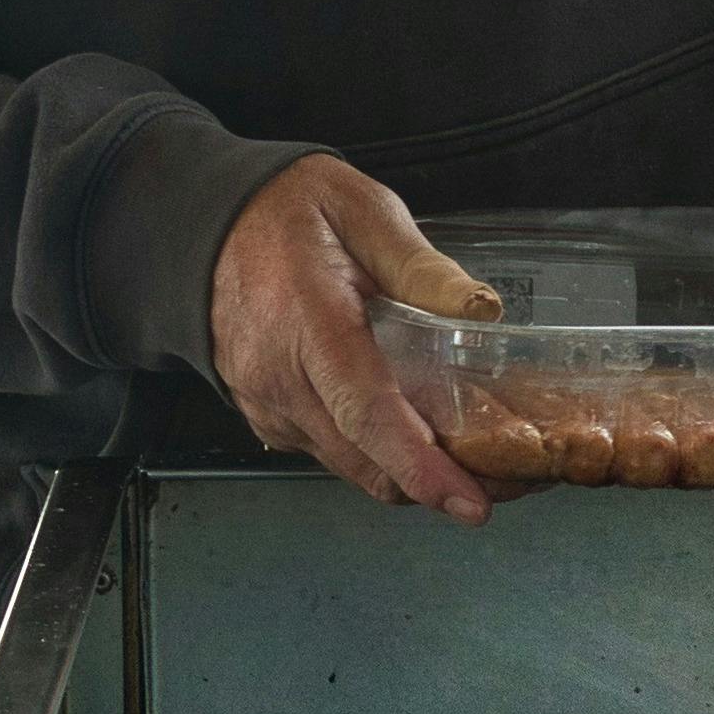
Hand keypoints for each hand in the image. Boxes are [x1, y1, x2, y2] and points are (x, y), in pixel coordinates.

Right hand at [208, 154, 496, 520]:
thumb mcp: (363, 212)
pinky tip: (415, 435)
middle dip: (441, 486)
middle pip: (368, 463)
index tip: (467, 501)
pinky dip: (378, 457)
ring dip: (412, 476)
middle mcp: (281, 378)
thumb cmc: (282, 213)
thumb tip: (481, 311)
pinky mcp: (268, 417)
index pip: (368, 414)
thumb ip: (423, 267)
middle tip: (507, 478)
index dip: (421, 467)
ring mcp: (269, 406)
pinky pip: (332, 453)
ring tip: (474, 459)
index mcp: (309, 325)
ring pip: (353, 468)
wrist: (205, 224)